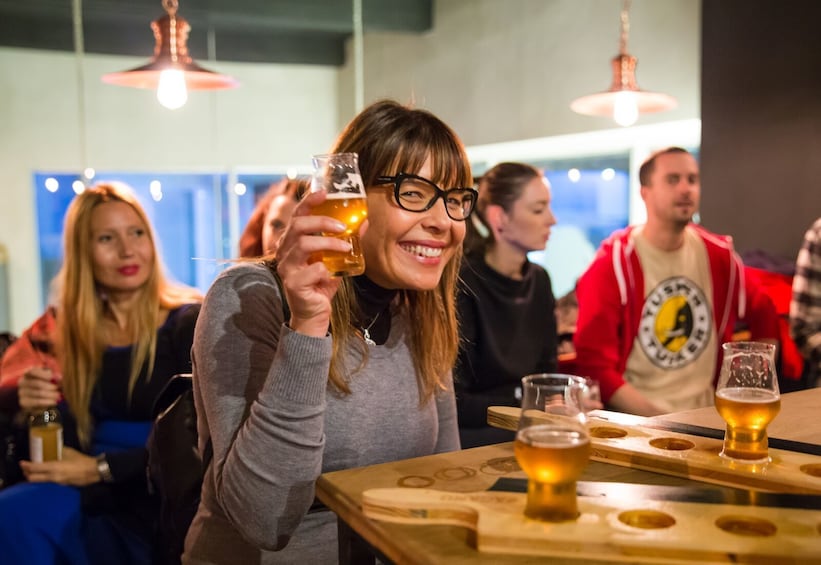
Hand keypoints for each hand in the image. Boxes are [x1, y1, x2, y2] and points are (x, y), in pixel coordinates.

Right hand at [18, 367, 61, 410]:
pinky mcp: (24, 402)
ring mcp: (22, 393)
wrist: (38, 398)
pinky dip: (48, 402)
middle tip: (59, 389)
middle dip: (51, 386)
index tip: (53, 378)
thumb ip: (54, 376)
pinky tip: (54, 402)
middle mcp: (22, 382)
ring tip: (58, 396)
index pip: (33, 371)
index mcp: (28, 373)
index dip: (43, 374)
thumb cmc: (46, 383)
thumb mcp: (50, 377)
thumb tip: (59, 378)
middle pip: (38, 384)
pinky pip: (37, 402)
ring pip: (38, 393)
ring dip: (51, 395)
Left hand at [20, 447, 100, 485]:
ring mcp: (56, 482)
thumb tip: (54, 447)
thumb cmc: (82, 461)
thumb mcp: (70, 452)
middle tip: (25, 469)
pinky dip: (44, 478)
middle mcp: (52, 477)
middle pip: (33, 479)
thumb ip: (60, 450)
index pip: (35, 468)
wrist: (93, 471)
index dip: (26, 466)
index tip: (21, 463)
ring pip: (40, 481)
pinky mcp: (61, 485)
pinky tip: (48, 473)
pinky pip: (49, 481)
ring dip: (35, 477)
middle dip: (27, 474)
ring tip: (34, 471)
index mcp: (54, 468)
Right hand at [275, 190, 358, 337]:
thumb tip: (364, 224)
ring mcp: (287, 268)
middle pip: (298, 226)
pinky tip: (332, 274)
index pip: (297, 216)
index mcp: (291, 243)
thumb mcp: (333, 260)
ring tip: (346, 246)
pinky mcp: (293, 284)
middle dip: (322, 222)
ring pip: (304, 245)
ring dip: (328, 243)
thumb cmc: (321, 285)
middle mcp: (284, 253)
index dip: (309, 202)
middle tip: (342, 226)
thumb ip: (342, 243)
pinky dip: (327, 270)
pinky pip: (313, 270)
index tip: (325, 193)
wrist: (313, 315)